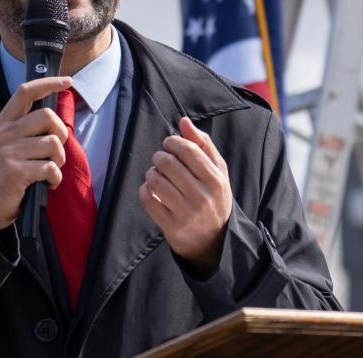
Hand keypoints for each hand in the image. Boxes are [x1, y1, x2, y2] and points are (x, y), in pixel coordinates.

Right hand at [0, 76, 71, 236]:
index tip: (67, 81)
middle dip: (62, 133)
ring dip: (59, 161)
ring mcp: (9, 152)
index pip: (25, 92)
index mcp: (2, 124)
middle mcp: (4, 134)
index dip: (48, 83)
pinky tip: (48, 184)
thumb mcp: (2, 146)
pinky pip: (51, 168)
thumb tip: (53, 118)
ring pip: (53, 144)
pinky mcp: (16, 171)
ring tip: (50, 171)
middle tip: (57, 151)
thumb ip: (22, 130)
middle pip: (47, 116)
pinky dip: (55, 179)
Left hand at [139, 117, 232, 273]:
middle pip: (168, 163)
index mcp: (216, 180)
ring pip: (155, 181)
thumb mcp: (218, 172)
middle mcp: (202, 197)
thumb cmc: (214, 198)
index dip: (172, 142)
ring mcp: (186, 213)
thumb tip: (184, 121)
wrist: (215, 241)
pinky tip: (151, 190)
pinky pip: (147, 200)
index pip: (188, 150)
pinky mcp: (171, 227)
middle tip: (161, 160)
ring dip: (151, 173)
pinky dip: (145, 191)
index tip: (169, 144)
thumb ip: (203, 144)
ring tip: (157, 175)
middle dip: (159, 156)